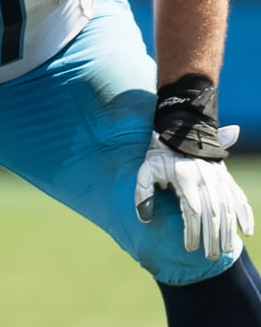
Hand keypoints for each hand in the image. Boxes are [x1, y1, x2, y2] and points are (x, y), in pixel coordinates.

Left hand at [135, 130, 253, 259]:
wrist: (180, 132)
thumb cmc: (159, 156)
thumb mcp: (146, 170)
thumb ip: (143, 193)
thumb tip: (144, 218)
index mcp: (185, 178)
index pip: (191, 211)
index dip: (192, 231)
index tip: (189, 248)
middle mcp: (206, 179)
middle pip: (212, 214)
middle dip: (211, 238)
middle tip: (208, 256)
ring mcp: (219, 179)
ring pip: (228, 209)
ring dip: (228, 231)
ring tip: (224, 250)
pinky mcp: (227, 178)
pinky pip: (239, 199)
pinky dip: (245, 215)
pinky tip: (246, 232)